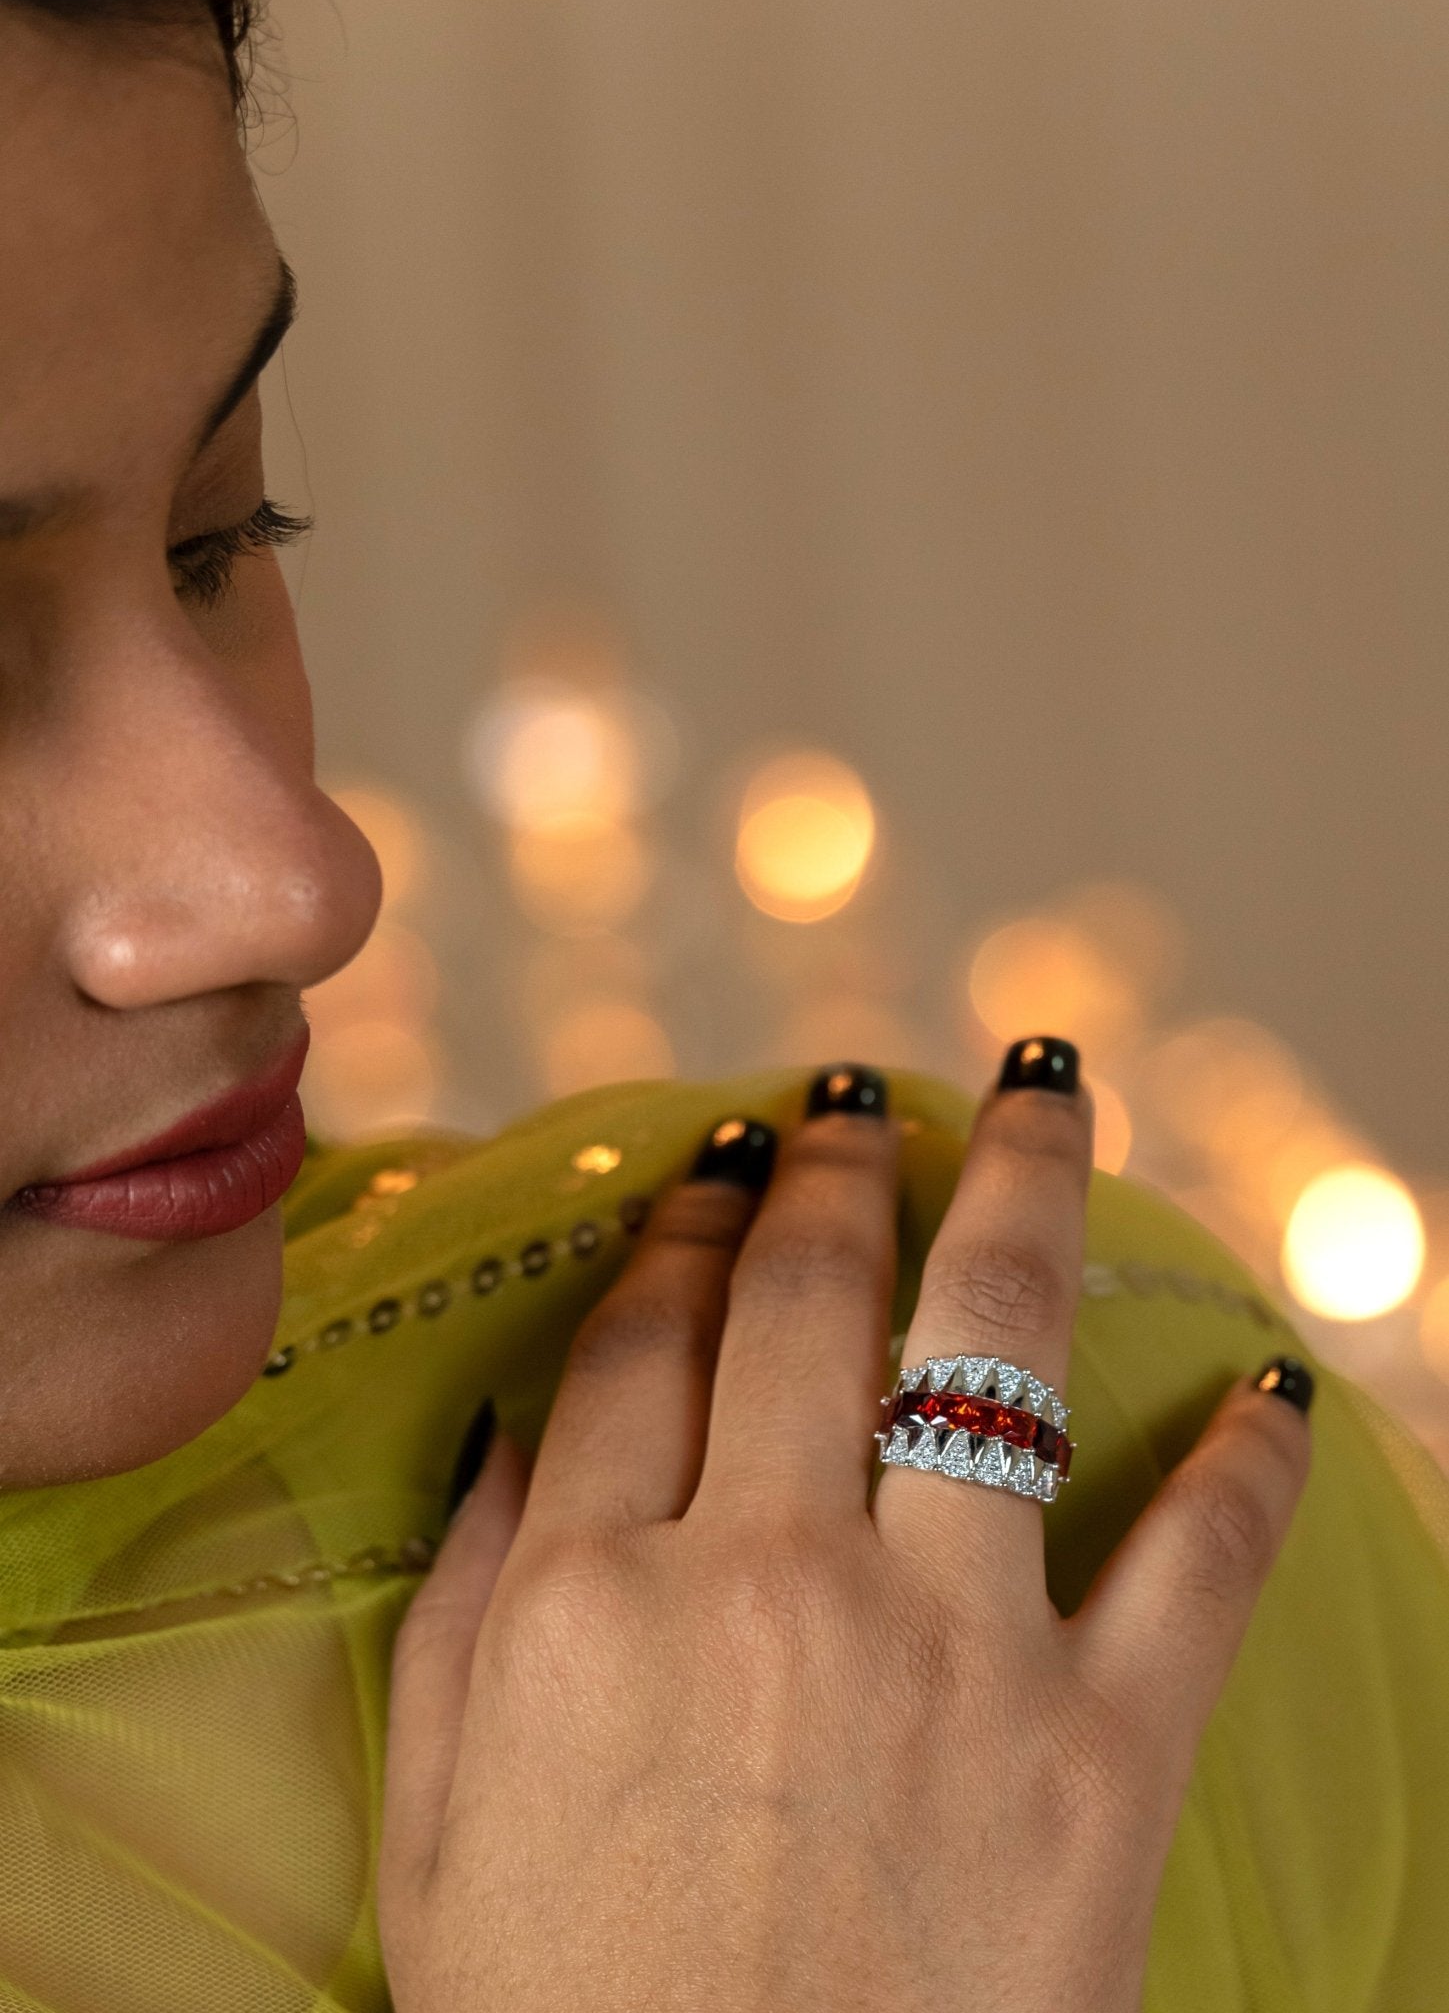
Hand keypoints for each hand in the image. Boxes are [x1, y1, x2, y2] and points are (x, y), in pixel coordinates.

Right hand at [378, 1056, 1311, 2010]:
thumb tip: (509, 1426)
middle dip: (840, 1165)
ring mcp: (947, 1654)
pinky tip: (1274, 1380)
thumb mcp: (442, 1827)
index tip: (722, 1168)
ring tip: (1049, 1089)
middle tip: (861, 1097)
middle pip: (811, 1298)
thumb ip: (461, 1602)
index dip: (690, 1227)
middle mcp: (771, 1577)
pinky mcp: (1102, 1759)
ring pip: (996, 1345)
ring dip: (1029, 1190)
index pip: (645, 1336)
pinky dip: (1250, 1458)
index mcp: (595, 1592)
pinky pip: (1200, 1560)